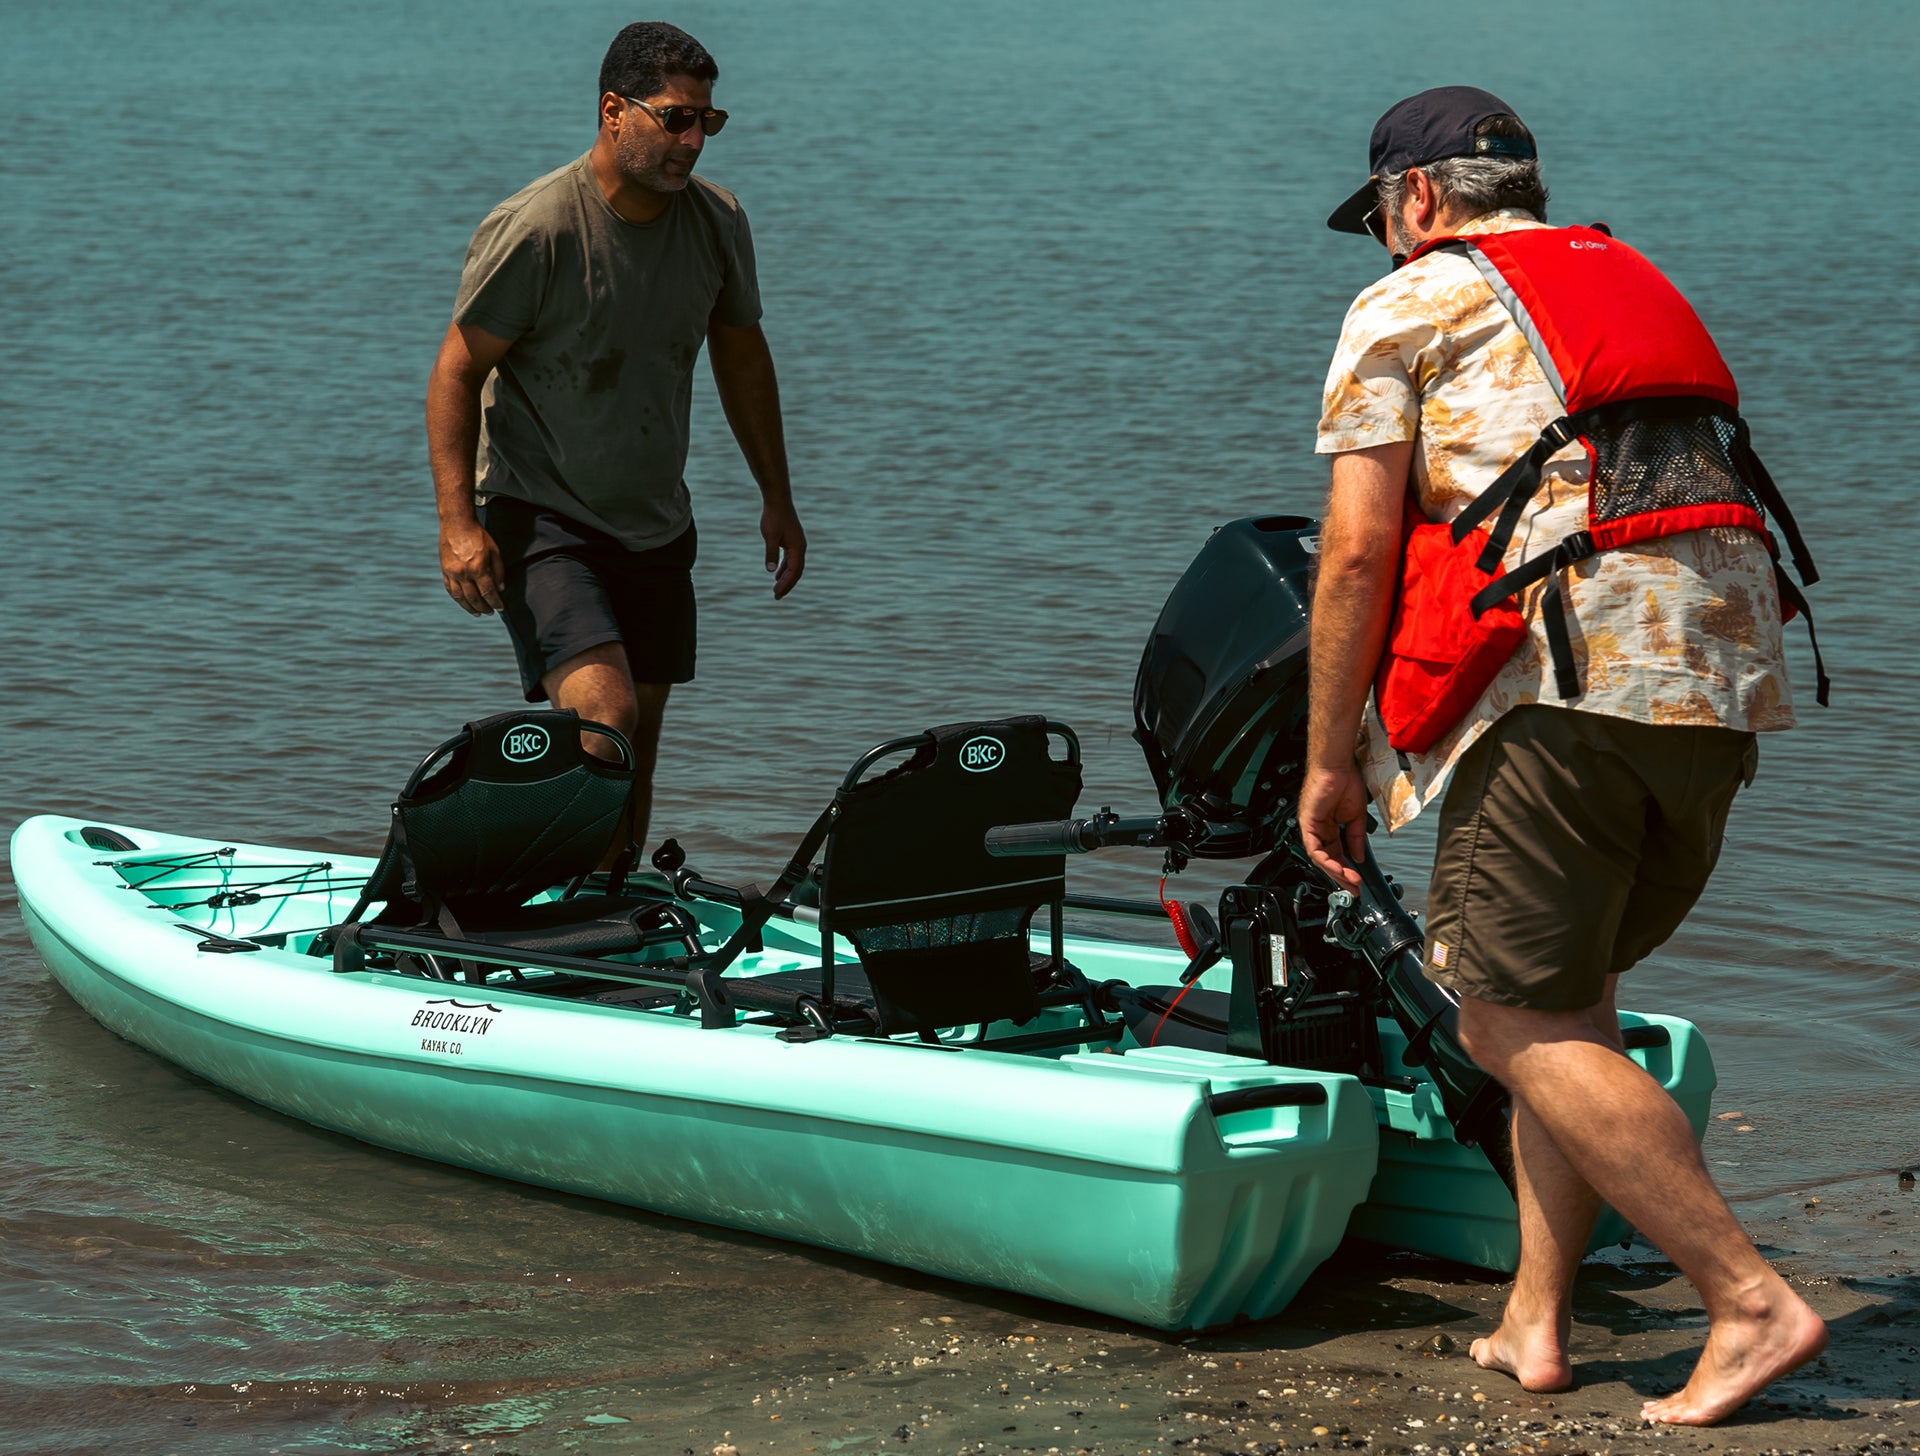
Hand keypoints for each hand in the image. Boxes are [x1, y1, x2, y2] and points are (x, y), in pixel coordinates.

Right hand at [440, 520, 504, 615]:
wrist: (457, 523)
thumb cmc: (479, 536)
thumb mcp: (495, 551)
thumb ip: (499, 571)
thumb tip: (501, 589)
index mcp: (478, 568)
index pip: (488, 592)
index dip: (495, 603)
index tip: (501, 608)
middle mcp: (463, 573)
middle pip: (474, 598)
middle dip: (484, 608)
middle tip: (490, 613)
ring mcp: (452, 573)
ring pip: (460, 597)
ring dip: (470, 608)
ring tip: (478, 613)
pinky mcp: (444, 570)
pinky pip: (450, 589)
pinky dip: (457, 599)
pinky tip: (464, 602)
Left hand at [761, 500, 806, 598]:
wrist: (778, 500)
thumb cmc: (773, 517)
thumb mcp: (770, 536)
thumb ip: (771, 553)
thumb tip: (771, 571)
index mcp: (798, 548)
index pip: (794, 572)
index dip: (786, 584)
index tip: (776, 593)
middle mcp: (800, 547)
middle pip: (796, 572)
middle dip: (787, 585)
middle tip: (776, 596)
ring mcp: (797, 544)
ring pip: (794, 566)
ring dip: (786, 578)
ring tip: (776, 588)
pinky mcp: (792, 541)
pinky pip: (790, 559)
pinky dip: (784, 568)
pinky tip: (777, 574)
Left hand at [1299, 762, 1369, 892]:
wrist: (1338, 767)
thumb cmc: (1345, 783)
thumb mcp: (1356, 818)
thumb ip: (1356, 839)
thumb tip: (1359, 857)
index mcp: (1330, 829)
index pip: (1337, 855)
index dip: (1347, 870)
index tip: (1358, 881)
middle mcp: (1319, 830)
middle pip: (1328, 860)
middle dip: (1342, 877)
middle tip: (1354, 889)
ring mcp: (1311, 828)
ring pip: (1320, 859)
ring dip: (1336, 872)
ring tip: (1350, 882)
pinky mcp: (1307, 824)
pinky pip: (1314, 849)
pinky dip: (1326, 860)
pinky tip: (1339, 868)